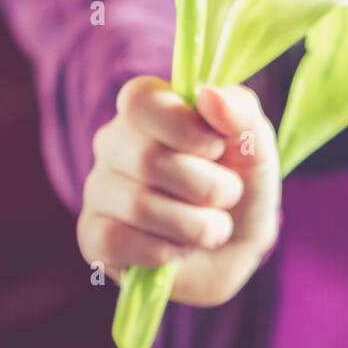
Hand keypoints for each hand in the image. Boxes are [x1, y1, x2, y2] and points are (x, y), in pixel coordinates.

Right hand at [77, 76, 281, 305]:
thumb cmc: (241, 185)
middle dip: (206, 186)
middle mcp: (113, 142)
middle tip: (227, 195)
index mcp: (147, 108)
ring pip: (138, 205)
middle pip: (147, 158)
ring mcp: (98, 189)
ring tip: (210, 227)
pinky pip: (116, 241)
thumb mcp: (255, 146)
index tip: (217, 147)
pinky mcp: (92, 236)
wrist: (236, 250)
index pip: (140, 101)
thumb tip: (209, 95)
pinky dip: (164, 252)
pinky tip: (178, 249)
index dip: (184, 127)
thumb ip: (241, 113)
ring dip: (194, 225)